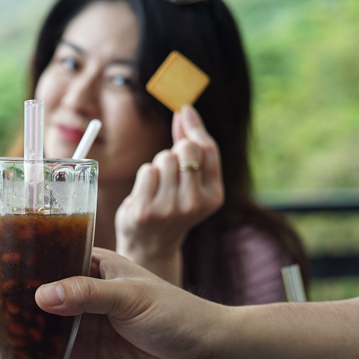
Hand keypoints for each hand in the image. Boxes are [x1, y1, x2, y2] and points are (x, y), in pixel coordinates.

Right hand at [0, 248, 220, 358]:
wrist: (205, 357)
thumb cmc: (175, 312)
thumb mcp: (130, 297)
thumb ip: (86, 295)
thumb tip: (41, 296)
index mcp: (92, 268)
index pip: (46, 264)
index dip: (15, 274)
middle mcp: (82, 297)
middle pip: (35, 302)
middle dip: (7, 312)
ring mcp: (83, 330)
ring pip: (39, 336)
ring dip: (14, 344)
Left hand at [114, 106, 222, 267]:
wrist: (150, 247)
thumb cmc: (170, 207)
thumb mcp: (191, 184)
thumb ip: (190, 149)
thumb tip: (185, 111)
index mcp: (214, 196)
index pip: (208, 149)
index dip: (194, 126)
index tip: (183, 111)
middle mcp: (195, 203)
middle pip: (186, 150)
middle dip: (174, 150)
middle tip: (168, 168)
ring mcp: (170, 208)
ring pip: (164, 159)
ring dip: (157, 165)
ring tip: (157, 185)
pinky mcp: (146, 211)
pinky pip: (146, 171)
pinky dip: (144, 176)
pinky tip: (144, 193)